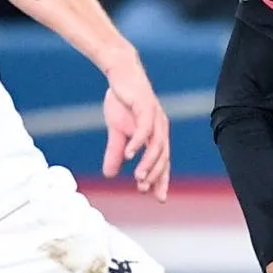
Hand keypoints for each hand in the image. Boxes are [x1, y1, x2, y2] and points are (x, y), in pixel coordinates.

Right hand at [101, 60, 169, 200]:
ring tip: (139, 178)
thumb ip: (116, 153)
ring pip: (156, 146)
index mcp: (156, 135)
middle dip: (155, 176)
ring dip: (148, 163)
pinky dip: (139, 143)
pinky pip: (144, 129)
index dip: (162, 179)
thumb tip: (110, 175)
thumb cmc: (122, 101)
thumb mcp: (117, 131)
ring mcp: (155, 117)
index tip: (159, 198)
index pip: (162, 161)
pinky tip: (131, 155)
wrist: (120, 73)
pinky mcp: (146, 107)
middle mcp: (160, 128)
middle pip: (163, 157)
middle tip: (144, 190)